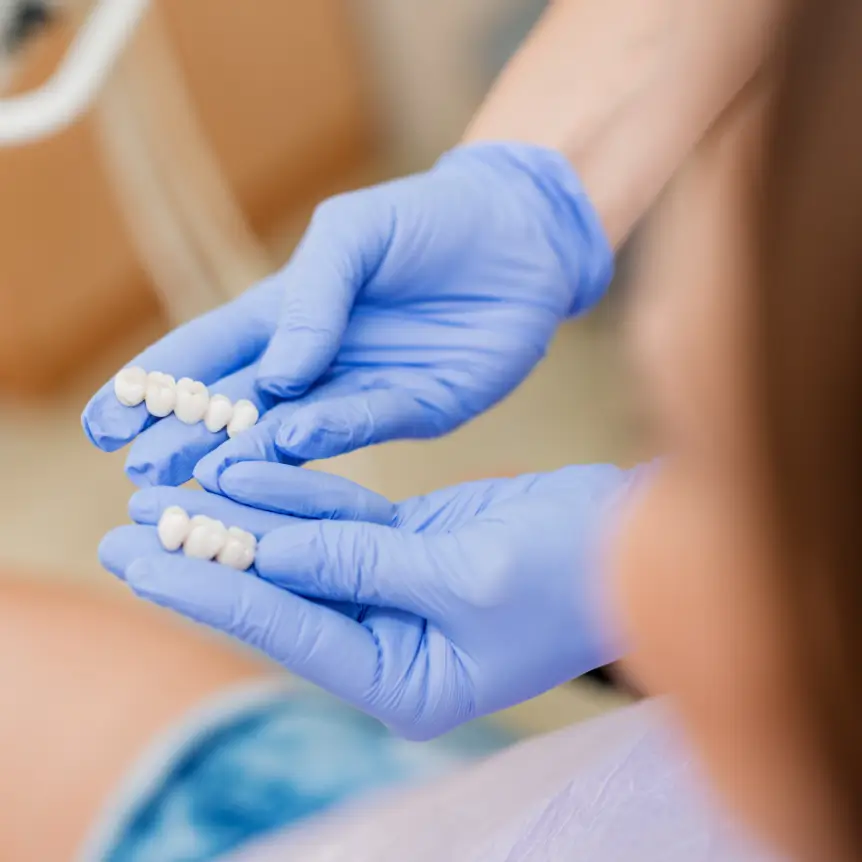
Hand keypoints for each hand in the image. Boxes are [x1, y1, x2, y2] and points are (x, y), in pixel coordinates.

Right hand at [81, 142, 611, 488]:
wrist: (520, 237)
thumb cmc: (429, 220)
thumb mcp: (353, 234)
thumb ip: (311, 296)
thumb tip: (276, 374)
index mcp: (290, 313)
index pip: (208, 353)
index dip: (156, 387)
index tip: (108, 423)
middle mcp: (318, 361)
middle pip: (239, 407)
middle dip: (189, 438)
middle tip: (144, 472)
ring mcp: (364, 390)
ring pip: (293, 431)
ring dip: (247, 453)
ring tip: (200, 476)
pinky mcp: (417, 409)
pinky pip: (366, 425)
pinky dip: (326, 437)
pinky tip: (288, 442)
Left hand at [99, 462, 637, 738]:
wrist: (635, 536)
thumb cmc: (573, 573)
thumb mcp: (469, 574)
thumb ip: (363, 562)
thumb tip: (268, 550)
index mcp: (405, 680)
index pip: (285, 626)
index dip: (205, 588)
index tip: (133, 557)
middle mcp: (391, 643)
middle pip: (278, 592)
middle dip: (201, 557)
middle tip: (124, 526)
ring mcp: (396, 592)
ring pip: (300, 551)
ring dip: (240, 517)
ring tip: (168, 488)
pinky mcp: (409, 547)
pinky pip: (338, 520)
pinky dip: (295, 495)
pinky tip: (245, 469)